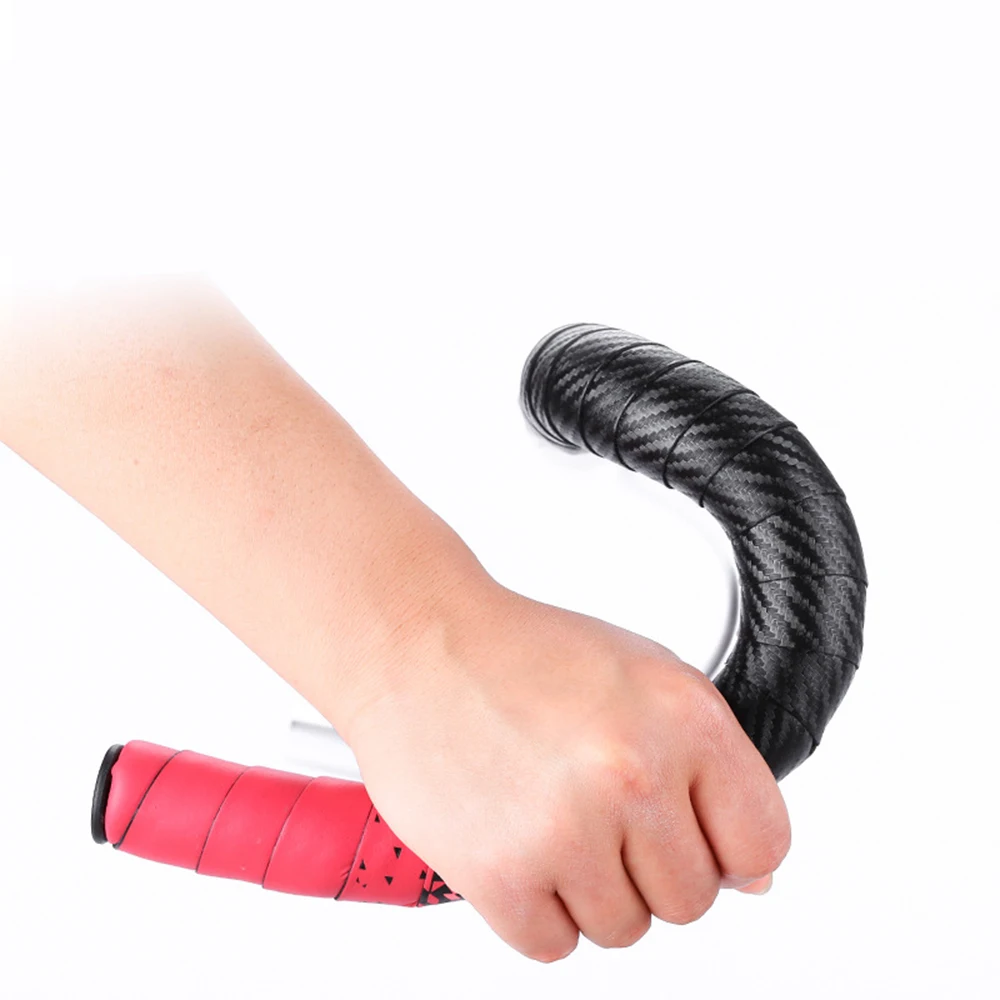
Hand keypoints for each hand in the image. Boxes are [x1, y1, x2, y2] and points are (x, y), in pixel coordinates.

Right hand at [341, 581, 790, 961]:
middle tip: (599, 814)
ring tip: (551, 818)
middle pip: (692, 900)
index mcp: (685, 718)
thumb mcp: (644, 675)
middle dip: (650, 867)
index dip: (728, 849)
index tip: (696, 840)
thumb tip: (752, 874)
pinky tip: (518, 843)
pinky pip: (553, 944)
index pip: (761, 842)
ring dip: (590, 890)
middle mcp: (633, 774)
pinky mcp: (502, 874)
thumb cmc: (525, 654)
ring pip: (624, 929)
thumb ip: (710, 768)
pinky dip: (536, 909)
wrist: (420, 643)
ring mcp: (567, 829)